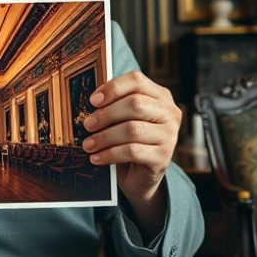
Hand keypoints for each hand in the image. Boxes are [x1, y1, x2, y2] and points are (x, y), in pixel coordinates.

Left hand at [81, 71, 180, 235]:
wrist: (140, 176)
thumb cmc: (127, 140)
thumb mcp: (122, 119)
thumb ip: (113, 105)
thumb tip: (91, 101)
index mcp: (159, 96)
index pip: (137, 81)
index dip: (113, 88)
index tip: (93, 101)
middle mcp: (169, 113)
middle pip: (135, 104)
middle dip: (106, 114)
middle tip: (87, 125)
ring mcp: (169, 135)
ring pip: (132, 129)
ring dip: (105, 137)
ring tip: (88, 144)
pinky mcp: (163, 157)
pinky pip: (132, 151)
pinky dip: (110, 154)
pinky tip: (97, 158)